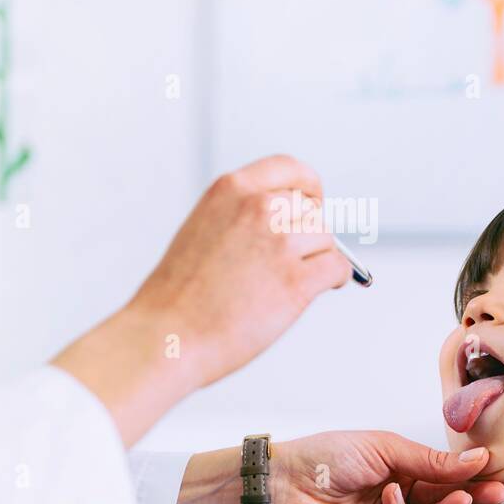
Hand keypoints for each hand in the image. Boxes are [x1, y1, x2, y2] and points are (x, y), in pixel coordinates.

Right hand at [127, 154, 351, 389]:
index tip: (313, 203)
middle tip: (297, 258)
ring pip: (326, 239)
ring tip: (293, 281)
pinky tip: (320, 288)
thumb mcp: (204, 228)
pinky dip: (334, 278)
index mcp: (231, 189)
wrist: (167, 335)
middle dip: (309, 234)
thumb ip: (243, 216)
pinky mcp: (295, 280)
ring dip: (318, 258)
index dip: (308, 187)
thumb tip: (292, 223)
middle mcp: (257, 208)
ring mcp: (278, 243)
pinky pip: (336, 267)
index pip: (289, 168)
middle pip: (311, 209)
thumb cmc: (179, 295)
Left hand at [268, 431, 503, 503]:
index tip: (498, 472)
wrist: (283, 481)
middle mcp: (396, 497)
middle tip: (499, 493)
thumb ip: (430, 461)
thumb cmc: (326, 455)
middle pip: (442, 501)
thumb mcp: (385, 448)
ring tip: (463, 498)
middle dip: (471, 497)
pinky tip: (394, 497)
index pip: (444, 476)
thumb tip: (476, 459)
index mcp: (400, 469)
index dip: (470, 476)